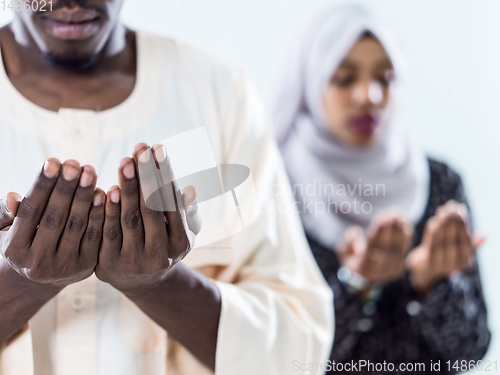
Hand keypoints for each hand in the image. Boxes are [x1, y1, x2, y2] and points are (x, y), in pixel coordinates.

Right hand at [0, 159, 104, 288]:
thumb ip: (9, 213)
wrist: (46, 276)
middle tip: (74, 163)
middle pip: (54, 217)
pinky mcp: (86, 266)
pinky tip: (102, 192)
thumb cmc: (26, 241)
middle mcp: (37, 262)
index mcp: (14, 251)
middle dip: (66, 188)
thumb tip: (13, 197)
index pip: (30, 211)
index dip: (42, 186)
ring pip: (76, 225)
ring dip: (84, 196)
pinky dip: (98, 213)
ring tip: (89, 171)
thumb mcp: (7, 230)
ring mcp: (63, 267)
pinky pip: (94, 235)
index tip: (52, 162)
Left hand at [95, 143, 201, 291]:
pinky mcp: (107, 265)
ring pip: (130, 219)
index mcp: (180, 245)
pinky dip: (108, 209)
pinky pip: (107, 231)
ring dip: (127, 187)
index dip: (165, 175)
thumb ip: (186, 211)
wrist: (140, 281)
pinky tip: (109, 187)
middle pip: (152, 209)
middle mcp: (159, 256)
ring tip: (126, 160)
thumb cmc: (165, 244)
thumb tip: (190, 190)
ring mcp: (133, 262)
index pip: (173, 204)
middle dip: (146, 176)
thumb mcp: (182, 231)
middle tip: (142, 148)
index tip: (159, 149)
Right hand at [338, 211, 413, 285]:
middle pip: (387, 248)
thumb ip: (347, 242)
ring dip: (400, 230)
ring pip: (398, 247)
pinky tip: (404, 221)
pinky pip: (404, 248)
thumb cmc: (351, 259)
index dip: (378, 234)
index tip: (381, 220)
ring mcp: (392, 269)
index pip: (372, 248)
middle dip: (390, 229)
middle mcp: (379, 271)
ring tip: (398, 215)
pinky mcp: (400, 265)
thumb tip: (356, 233)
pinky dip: (406, 234)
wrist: (363, 278)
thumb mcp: (342, 251)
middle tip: (392, 213)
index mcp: (363, 267)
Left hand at [406, 200, 483, 293]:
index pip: (466, 241)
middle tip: (451, 206)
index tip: (460, 209)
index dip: (463, 224)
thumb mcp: (458, 250)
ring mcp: (440, 266)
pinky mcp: (427, 264)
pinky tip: (433, 222)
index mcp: (465, 262)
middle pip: (453, 240)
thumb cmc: (444, 255)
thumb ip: (469, 243)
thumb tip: (485, 236)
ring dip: (442, 224)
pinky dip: (431, 234)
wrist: (424, 271)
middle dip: (452, 221)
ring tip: (442, 210)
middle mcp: (454, 266)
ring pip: (441, 242)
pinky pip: (430, 246)